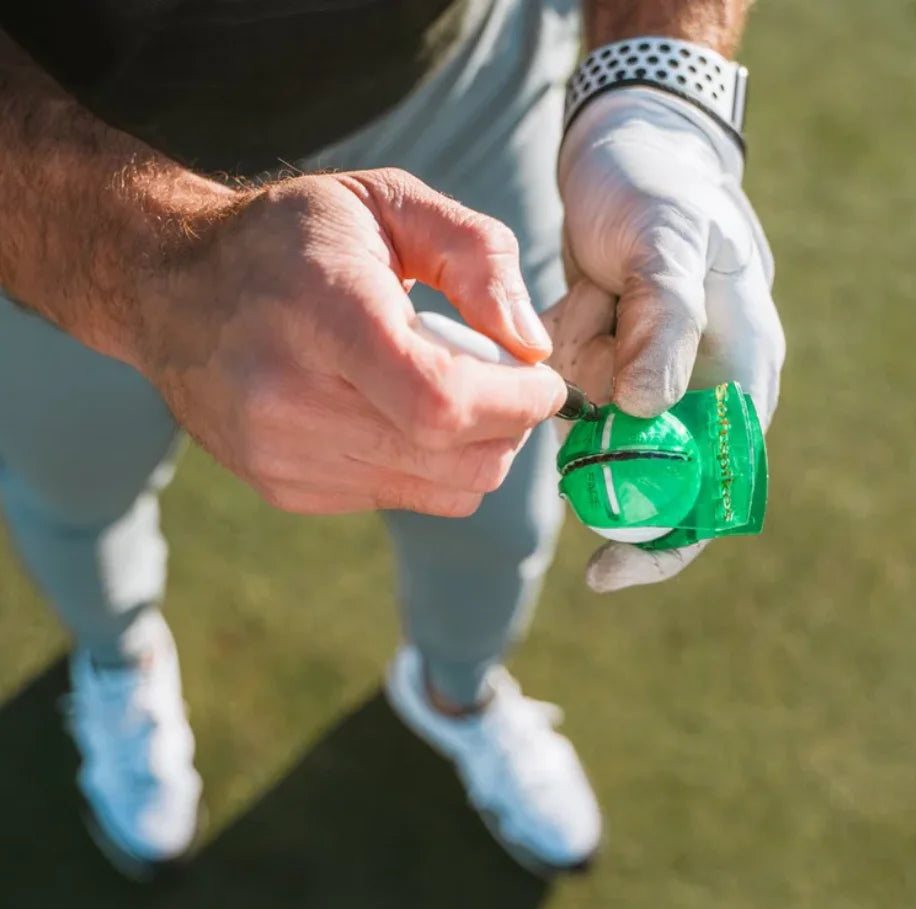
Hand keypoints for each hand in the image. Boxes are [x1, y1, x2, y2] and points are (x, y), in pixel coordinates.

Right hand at [137, 169, 565, 515]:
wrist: (172, 289)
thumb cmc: (291, 239)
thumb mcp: (388, 204)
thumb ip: (478, 256)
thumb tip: (532, 345)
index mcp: (323, 315)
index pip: (444, 402)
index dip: (518, 404)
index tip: (544, 382)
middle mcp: (292, 400)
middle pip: (458, 459)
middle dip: (511, 426)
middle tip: (504, 381)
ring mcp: (283, 456)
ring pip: (444, 490)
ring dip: (476, 448)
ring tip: (446, 389)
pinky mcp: (286, 488)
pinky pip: (405, 498)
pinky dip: (429, 464)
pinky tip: (395, 413)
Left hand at [554, 88, 784, 590]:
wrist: (626, 150)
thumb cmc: (662, 189)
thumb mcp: (669, 242)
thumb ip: (666, 324)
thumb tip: (647, 410)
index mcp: (738, 377)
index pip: (713, 491)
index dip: (664, 544)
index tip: (602, 571)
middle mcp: (695, 392)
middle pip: (641, 471)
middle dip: (600, 432)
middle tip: (584, 360)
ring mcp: (646, 381)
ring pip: (590, 428)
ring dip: (578, 366)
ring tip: (599, 291)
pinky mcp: (604, 364)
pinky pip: (564, 392)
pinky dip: (558, 351)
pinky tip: (583, 293)